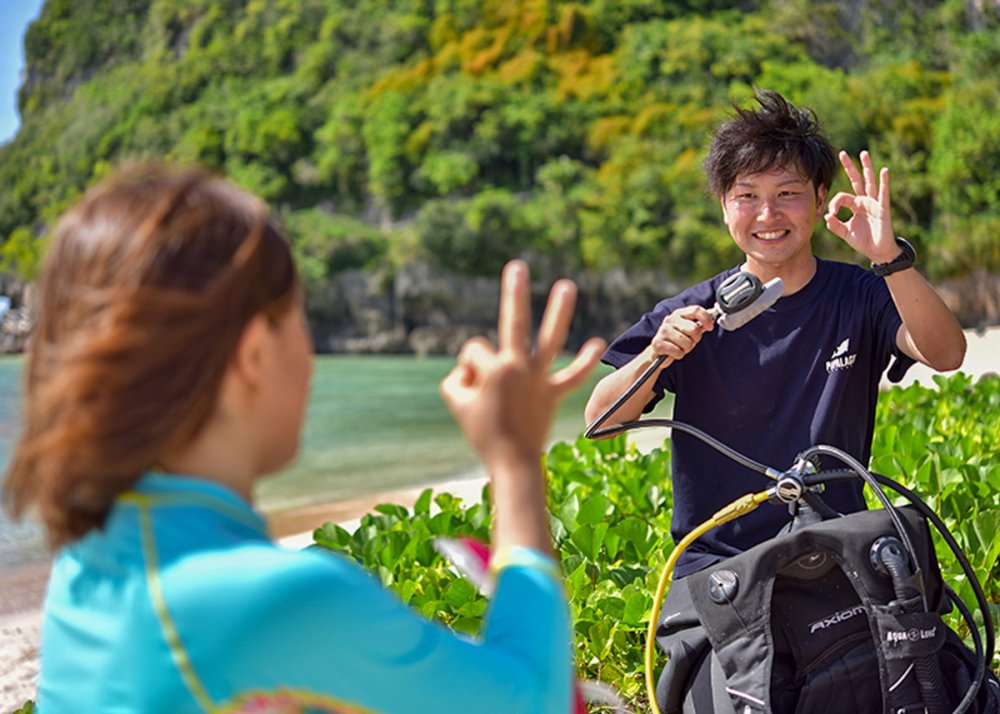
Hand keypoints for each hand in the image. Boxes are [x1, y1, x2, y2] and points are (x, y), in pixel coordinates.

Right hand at [440, 260, 605, 469]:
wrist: (512, 462)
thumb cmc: (481, 432)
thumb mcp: (455, 401)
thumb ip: (457, 376)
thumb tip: (471, 365)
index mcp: (495, 368)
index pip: (475, 349)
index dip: (468, 368)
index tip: (472, 390)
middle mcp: (520, 367)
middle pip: (515, 322)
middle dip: (514, 293)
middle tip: (517, 266)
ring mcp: (540, 379)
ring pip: (550, 339)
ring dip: (559, 312)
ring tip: (568, 285)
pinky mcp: (554, 393)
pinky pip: (572, 376)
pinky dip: (583, 362)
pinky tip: (597, 344)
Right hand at [651, 304, 714, 360]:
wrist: (657, 351)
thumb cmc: (675, 340)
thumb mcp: (687, 330)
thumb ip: (699, 325)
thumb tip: (711, 320)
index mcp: (679, 313)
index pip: (696, 310)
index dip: (706, 318)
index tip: (710, 327)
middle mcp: (670, 320)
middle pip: (694, 329)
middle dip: (695, 339)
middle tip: (689, 341)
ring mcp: (663, 331)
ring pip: (687, 343)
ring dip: (686, 349)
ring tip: (680, 347)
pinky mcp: (658, 343)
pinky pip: (678, 352)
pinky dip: (679, 355)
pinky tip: (673, 352)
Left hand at [824, 150, 897, 262]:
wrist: (877, 252)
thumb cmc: (863, 241)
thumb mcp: (844, 233)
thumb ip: (834, 225)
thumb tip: (825, 216)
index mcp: (855, 205)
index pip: (841, 197)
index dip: (834, 203)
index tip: (831, 214)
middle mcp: (864, 201)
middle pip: (856, 180)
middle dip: (849, 167)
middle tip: (842, 153)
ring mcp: (874, 203)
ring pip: (869, 182)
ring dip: (866, 168)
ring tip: (863, 154)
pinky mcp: (883, 209)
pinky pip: (883, 194)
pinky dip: (884, 182)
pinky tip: (884, 171)